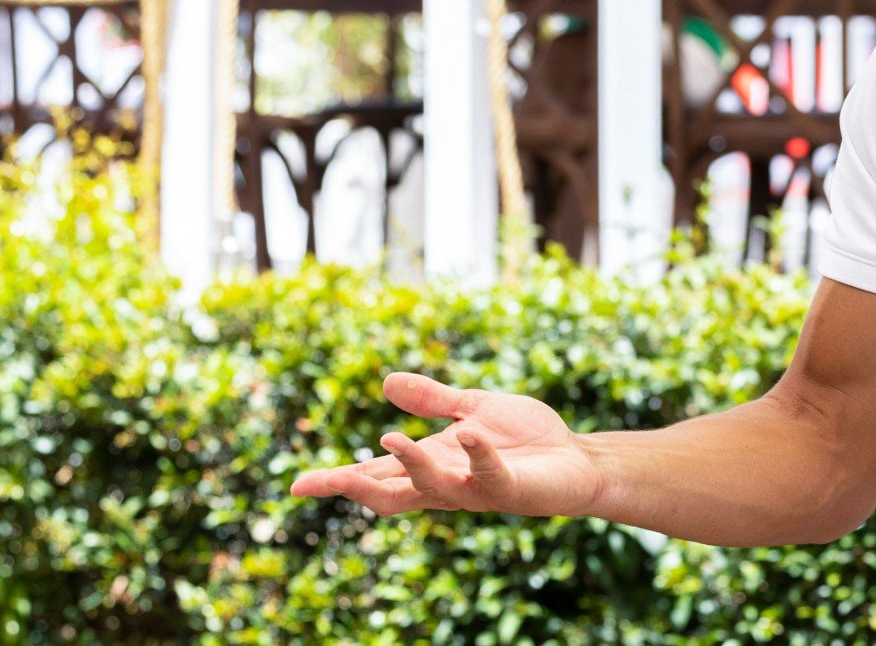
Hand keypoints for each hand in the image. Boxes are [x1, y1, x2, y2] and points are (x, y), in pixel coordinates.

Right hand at [290, 372, 603, 517]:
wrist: (578, 458)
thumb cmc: (527, 439)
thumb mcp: (473, 409)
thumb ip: (434, 399)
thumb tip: (386, 381)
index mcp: (434, 464)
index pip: (379, 475)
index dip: (340, 480)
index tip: (298, 484)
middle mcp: (449, 483)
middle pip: (392, 493)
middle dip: (355, 487)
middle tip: (316, 484)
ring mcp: (479, 489)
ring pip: (435, 487)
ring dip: (412, 465)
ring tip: (388, 440)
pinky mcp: (512, 488)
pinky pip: (491, 473)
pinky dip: (479, 454)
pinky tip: (469, 433)